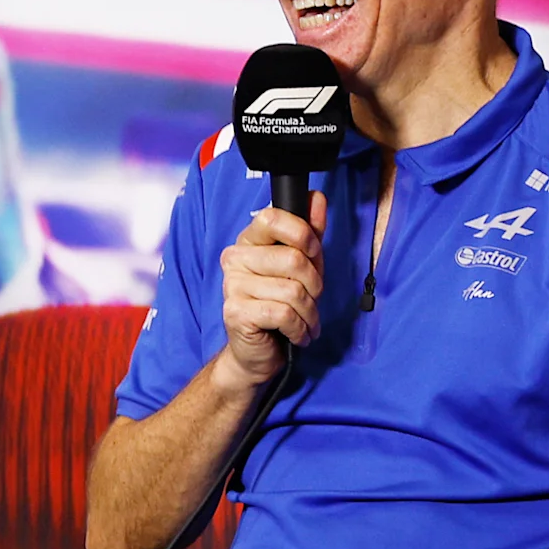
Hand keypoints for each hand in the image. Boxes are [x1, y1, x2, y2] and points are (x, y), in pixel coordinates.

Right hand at [218, 189, 325, 388]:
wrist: (257, 351)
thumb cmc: (280, 304)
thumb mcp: (302, 266)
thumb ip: (309, 232)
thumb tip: (316, 198)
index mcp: (249, 241)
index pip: (272, 218)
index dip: (303, 235)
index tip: (313, 255)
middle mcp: (235, 260)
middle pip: (292, 259)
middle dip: (315, 284)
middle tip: (312, 298)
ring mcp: (232, 287)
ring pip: (292, 291)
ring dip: (310, 312)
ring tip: (307, 321)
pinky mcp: (236, 313)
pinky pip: (283, 313)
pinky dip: (300, 328)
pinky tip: (297, 333)